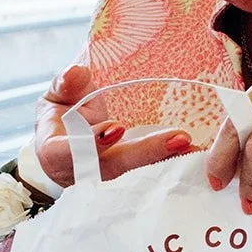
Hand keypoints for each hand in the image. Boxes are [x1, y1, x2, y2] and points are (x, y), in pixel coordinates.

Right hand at [34, 65, 195, 187]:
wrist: (63, 141)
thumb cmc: (60, 116)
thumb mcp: (57, 96)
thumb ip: (65, 85)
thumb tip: (76, 72)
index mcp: (55, 152)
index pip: (69, 151)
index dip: (91, 142)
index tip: (117, 128)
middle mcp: (81, 172)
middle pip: (115, 165)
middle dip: (146, 153)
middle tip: (179, 139)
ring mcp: (106, 179)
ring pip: (136, 174)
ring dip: (166, 160)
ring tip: (192, 145)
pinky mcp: (126, 179)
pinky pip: (149, 174)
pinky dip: (172, 164)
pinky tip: (196, 153)